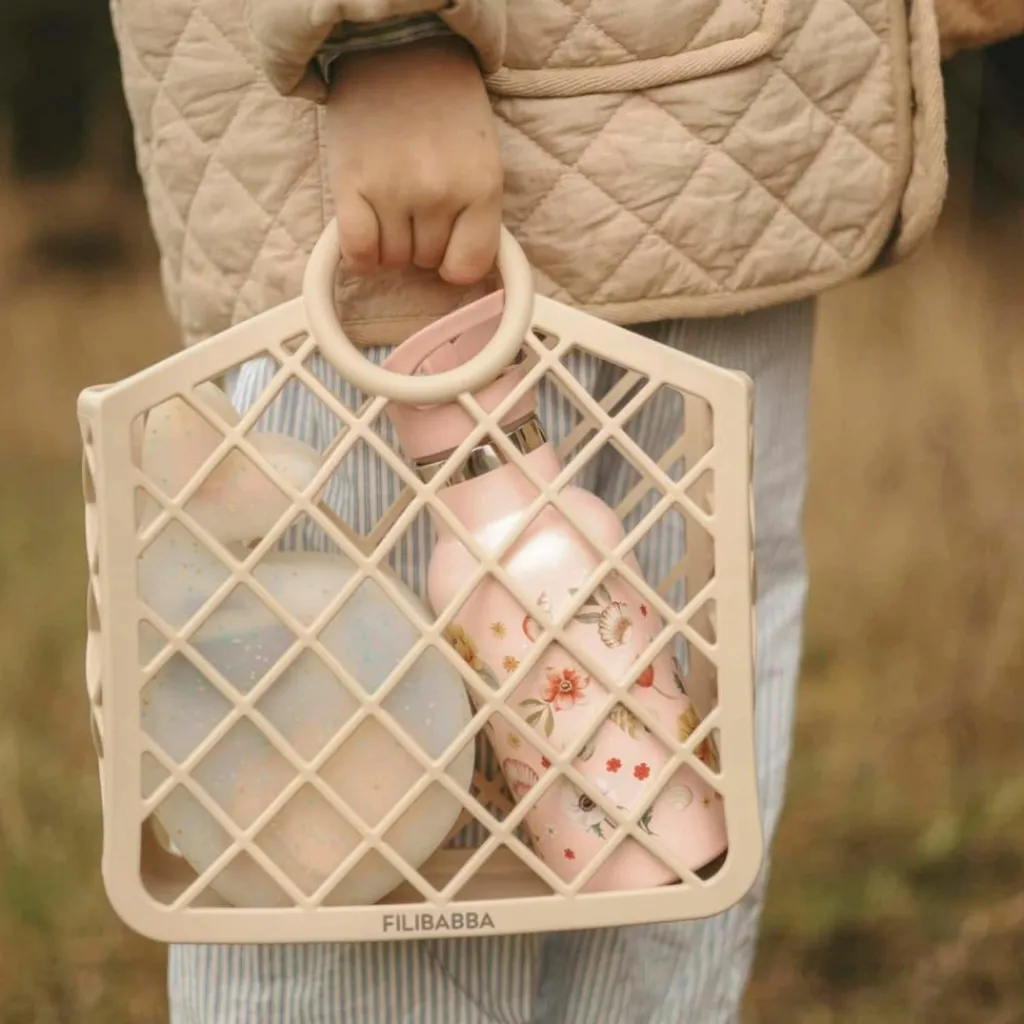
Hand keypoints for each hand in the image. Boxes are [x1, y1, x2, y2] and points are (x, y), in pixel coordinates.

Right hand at [325, 37, 502, 284]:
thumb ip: (475, 216)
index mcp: (482, 188)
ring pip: (391, 259)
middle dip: (420, 240)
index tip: (446, 246)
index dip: (453, 261)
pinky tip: (364, 229)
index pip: (467, 266)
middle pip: (425, 261)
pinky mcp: (351, 183)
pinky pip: (358, 251)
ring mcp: (393, 189)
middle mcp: (439, 193)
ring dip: (388, 241)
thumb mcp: (482, 160)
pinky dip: (360, 253)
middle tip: (415, 200)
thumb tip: (456, 271)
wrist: (397, 48)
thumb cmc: (444, 107)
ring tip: (390, 200)